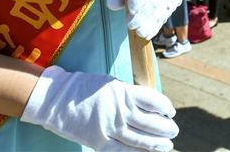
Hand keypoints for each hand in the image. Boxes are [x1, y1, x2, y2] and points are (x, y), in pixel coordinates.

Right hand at [21, 65, 177, 151]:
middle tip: (173, 131)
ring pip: (139, 139)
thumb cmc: (84, 88)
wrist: (56, 98)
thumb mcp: (110, 84)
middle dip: (165, 129)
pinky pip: (122, 151)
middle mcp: (118, 109)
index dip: (165, 107)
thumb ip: (129, 95)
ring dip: (156, 144)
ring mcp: (108, 127)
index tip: (171, 112)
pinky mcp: (98, 141)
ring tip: (167, 145)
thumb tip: (150, 106)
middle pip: (149, 122)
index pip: (153, 100)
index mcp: (122, 91)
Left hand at [106, 0, 185, 39]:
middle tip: (131, 24)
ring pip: (166, 7)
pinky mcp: (177, 0)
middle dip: (146, 12)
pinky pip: (168, 14)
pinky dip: (156, 25)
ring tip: (138, 32)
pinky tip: (146, 33)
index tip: (130, 8)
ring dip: (151, 22)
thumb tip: (111, 4)